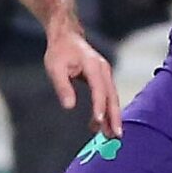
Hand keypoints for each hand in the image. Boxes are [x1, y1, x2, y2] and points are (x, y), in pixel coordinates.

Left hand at [44, 22, 122, 137]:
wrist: (66, 37)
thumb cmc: (60, 52)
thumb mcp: (55, 68)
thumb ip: (62, 87)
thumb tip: (69, 106)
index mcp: (93, 66)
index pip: (99, 89)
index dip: (100, 106)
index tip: (100, 121)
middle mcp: (103, 70)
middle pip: (112, 96)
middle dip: (115, 116)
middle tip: (116, 135)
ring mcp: (105, 74)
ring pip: (112, 98)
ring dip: (112, 116)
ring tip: (110, 135)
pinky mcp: (103, 78)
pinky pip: (108, 96)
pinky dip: (107, 110)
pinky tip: (102, 124)